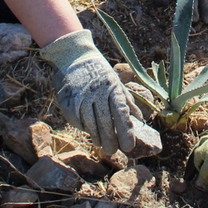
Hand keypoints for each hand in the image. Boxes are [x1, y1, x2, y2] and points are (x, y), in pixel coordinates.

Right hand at [39, 29, 143, 154]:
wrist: (74, 55)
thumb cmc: (100, 72)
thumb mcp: (116, 82)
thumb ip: (127, 101)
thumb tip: (140, 119)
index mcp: (113, 87)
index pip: (121, 113)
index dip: (126, 131)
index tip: (129, 146)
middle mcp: (97, 92)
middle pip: (105, 122)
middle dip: (111, 140)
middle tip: (113, 151)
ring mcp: (81, 96)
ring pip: (90, 123)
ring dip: (97, 137)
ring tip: (101, 145)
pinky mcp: (67, 100)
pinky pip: (76, 119)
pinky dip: (83, 127)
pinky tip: (88, 131)